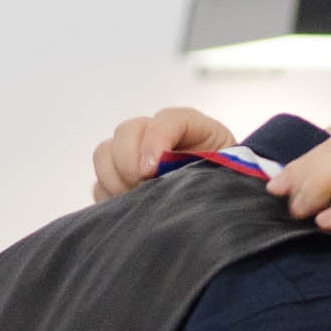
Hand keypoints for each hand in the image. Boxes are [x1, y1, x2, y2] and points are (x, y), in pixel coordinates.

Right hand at [92, 107, 237, 200]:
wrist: (221, 208)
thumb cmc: (229, 186)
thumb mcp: (231, 172)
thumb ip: (211, 167)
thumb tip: (173, 180)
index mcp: (189, 127)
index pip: (167, 120)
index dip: (155, 141)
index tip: (152, 170)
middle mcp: (156, 135)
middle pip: (126, 132)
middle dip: (129, 162)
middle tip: (143, 188)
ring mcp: (134, 155)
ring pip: (104, 154)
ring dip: (116, 180)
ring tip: (139, 200)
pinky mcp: (119, 181)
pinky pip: (99, 183)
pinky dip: (110, 197)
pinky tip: (131, 209)